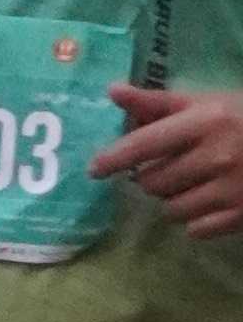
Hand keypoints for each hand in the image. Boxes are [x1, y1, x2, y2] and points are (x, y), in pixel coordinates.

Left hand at [92, 81, 242, 233]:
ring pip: (171, 208)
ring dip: (172, 199)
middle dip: (153, 176)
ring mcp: (229, 190)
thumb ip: (160, 102)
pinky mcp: (241, 216)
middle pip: (152, 182)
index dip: (113, 158)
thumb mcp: (209, 102)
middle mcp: (214, 157)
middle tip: (171, 166)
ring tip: (192, 183)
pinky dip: (195, 220)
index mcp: (205, 122)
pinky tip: (209, 201)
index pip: (143, 145)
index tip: (93, 169)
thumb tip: (112, 92)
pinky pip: (195, 230)